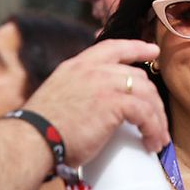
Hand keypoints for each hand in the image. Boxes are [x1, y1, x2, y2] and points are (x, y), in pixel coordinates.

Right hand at [20, 39, 167, 164]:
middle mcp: (91, 70)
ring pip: (147, 95)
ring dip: (157, 119)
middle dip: (153, 101)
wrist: (32, 139)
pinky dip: (154, 129)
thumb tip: (99, 107)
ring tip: (157, 139)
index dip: (136, 48)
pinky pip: (146, 113)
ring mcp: (103, 84)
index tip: (153, 51)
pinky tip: (152, 142)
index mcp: (77, 66)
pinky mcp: (113, 103)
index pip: (113, 48)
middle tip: (157, 121)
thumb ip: (81, 92)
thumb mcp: (61, 96)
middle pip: (137, 77)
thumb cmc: (43, 129)